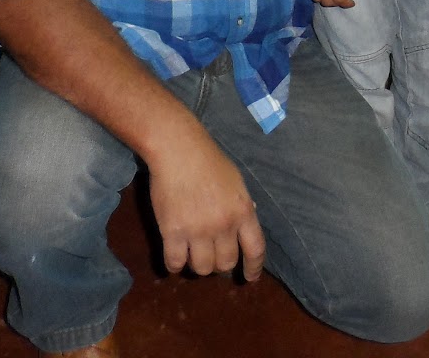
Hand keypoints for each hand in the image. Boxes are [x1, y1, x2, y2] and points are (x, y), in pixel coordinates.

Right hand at [146, 128, 264, 280]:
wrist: (179, 150)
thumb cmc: (209, 161)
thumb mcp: (236, 182)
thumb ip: (242, 207)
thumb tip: (247, 227)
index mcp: (243, 211)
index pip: (255, 249)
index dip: (253, 267)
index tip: (250, 277)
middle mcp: (224, 225)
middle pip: (226, 263)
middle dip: (220, 264)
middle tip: (211, 255)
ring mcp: (198, 231)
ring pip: (203, 268)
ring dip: (198, 266)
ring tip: (192, 254)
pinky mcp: (173, 232)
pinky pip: (175, 263)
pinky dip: (175, 265)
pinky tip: (175, 256)